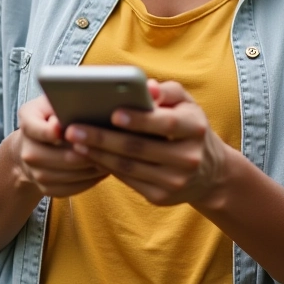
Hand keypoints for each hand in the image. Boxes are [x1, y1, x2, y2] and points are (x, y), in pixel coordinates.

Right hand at [10, 95, 108, 196]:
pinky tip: (103, 171)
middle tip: (108, 147)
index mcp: (27, 120)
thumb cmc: (54, 115)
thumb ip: (64, 102)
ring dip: (90, 168)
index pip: (34, 127)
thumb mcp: (56, 101)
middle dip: (83, 153)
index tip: (69, 130)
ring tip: (112, 159)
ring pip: (65, 174)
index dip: (50, 131)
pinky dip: (88, 181)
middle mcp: (26, 149)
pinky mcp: (44, 188)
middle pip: (56, 155)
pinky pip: (69, 188)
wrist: (35, 144)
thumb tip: (79, 108)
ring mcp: (34, 172)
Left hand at [63, 80, 232, 207]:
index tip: (112, 113)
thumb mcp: (187, 104)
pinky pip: (127, 180)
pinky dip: (105, 167)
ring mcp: (174, 181)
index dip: (139, 119)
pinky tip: (88, 155)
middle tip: (73, 128)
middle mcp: (188, 157)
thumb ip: (166, 91)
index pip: (165, 123)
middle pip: (139, 148)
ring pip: (129, 167)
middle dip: (103, 138)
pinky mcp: (161, 197)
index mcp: (195, 128)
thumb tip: (146, 86)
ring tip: (74, 141)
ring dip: (97, 154)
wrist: (210, 172)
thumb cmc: (189, 127)